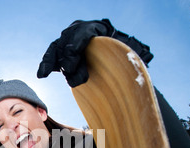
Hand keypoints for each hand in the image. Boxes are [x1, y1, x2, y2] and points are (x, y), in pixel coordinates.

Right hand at [37, 19, 152, 87]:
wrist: (112, 63)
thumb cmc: (124, 59)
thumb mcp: (132, 53)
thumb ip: (137, 52)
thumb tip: (147, 53)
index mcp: (99, 28)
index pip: (85, 31)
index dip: (78, 41)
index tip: (74, 53)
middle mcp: (81, 32)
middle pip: (69, 41)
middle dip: (68, 59)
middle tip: (76, 78)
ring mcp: (71, 42)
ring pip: (58, 49)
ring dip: (53, 63)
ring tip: (47, 75)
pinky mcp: (64, 54)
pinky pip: (52, 57)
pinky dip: (46, 65)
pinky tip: (42, 74)